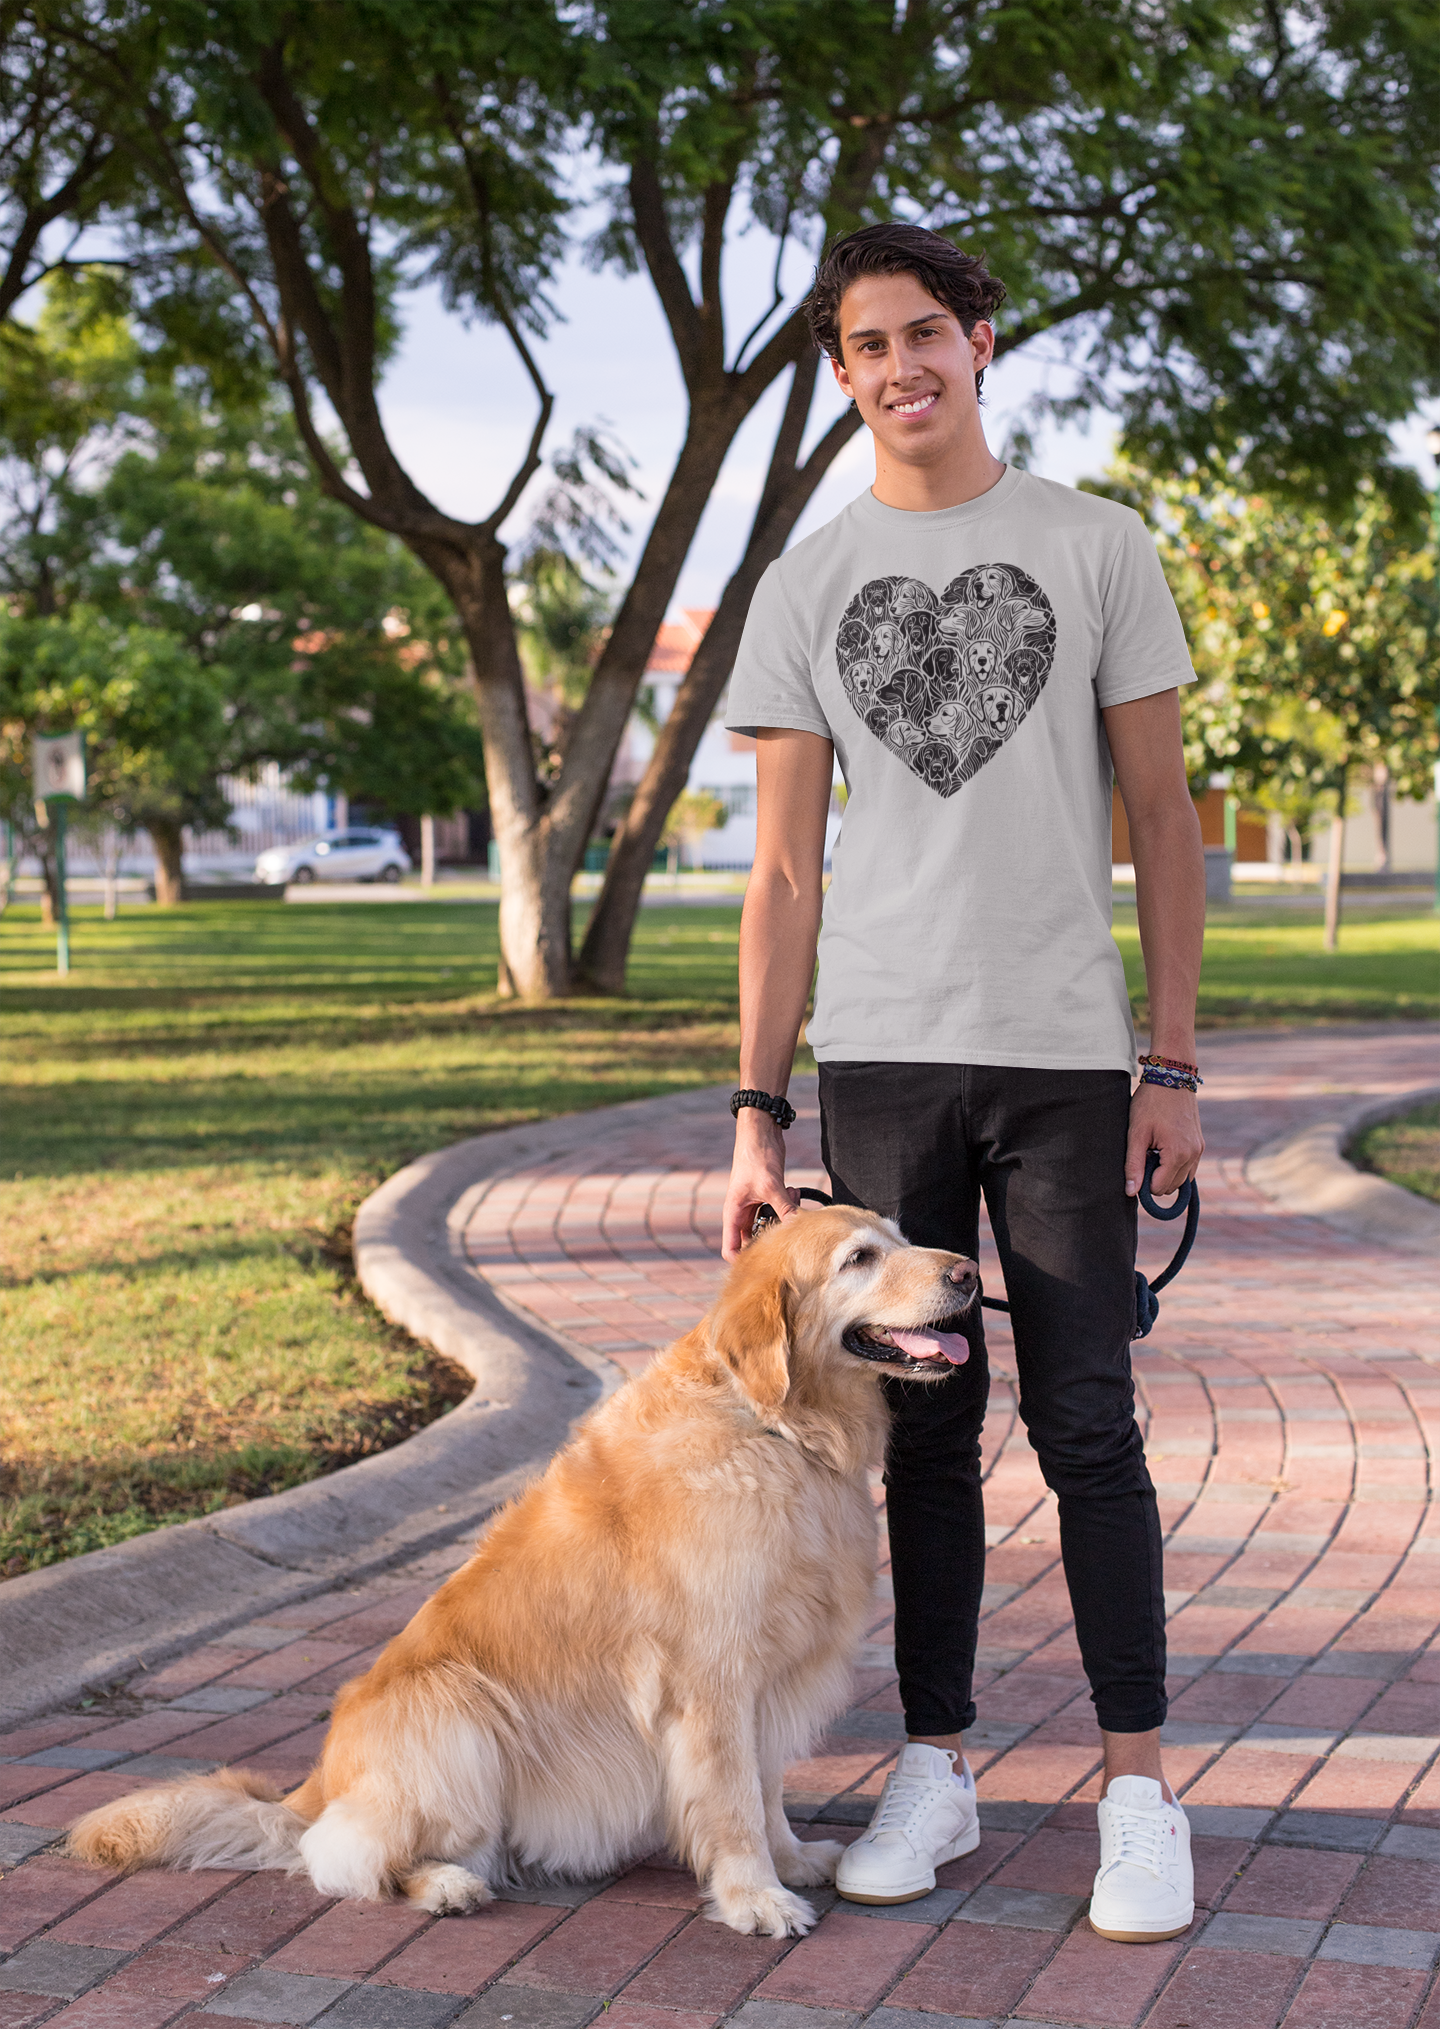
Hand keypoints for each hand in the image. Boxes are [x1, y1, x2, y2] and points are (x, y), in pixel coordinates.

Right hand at [722, 1109, 798, 1259]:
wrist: (761, 1131)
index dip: (744, 1261)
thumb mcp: (771, 1185)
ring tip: (793, 1201)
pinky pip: (780, 1210)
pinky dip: (790, 1205)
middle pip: (754, 1241)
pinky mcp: (769, 1196)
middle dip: (773, 1238)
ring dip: (785, 1219)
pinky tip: (795, 1190)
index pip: (731, 1249)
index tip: (765, 1261)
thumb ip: (785, 1208)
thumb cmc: (755, 1156)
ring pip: (770, 1225)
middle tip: (789, 1231)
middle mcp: (743, 1212)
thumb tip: (800, 1228)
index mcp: (733, 1213)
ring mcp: (756, 1205)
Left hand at [1126, 1081, 1203, 1200]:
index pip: (1159, 1188)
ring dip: (1165, 1172)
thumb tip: (1131, 1192)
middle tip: (1143, 1154)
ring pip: (1182, 1179)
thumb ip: (1133, 1164)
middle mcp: (1193, 1155)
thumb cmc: (1151, 1102)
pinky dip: (1175, 1165)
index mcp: (1178, 1154)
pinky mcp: (1200, 1143)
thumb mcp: (1136, 1133)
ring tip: (1152, 1150)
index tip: (1136, 1163)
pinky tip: (1162, 1150)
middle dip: (1155, 1177)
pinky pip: (1189, 1167)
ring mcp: (1199, 1149)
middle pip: (1171, 1186)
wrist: (1172, 1077)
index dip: (1143, 1181)